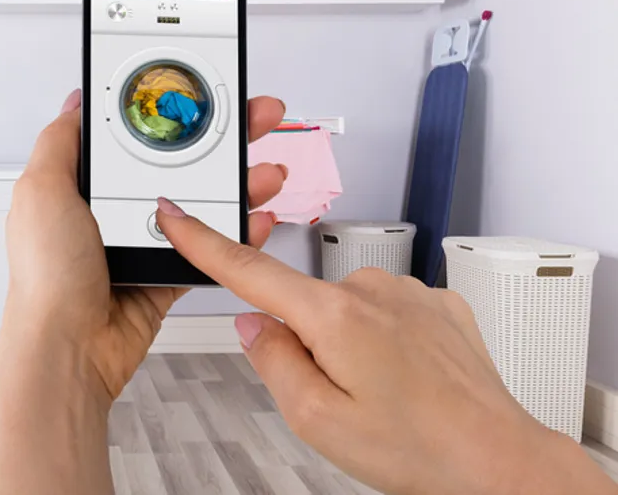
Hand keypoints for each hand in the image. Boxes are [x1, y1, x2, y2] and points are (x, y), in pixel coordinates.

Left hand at [2, 88, 286, 401]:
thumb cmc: (47, 277)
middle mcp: (114, 209)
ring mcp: (144, 240)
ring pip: (201, 202)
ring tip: (265, 170)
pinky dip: (236, 232)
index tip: (202, 96)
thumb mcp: (40, 191)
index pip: (134, 136)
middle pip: (178, 163)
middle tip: (253, 120)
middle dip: (221, 141)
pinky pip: (210, 246)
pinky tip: (255, 216)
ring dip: (239, 184)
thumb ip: (60, 142)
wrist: (70, 348)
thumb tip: (75, 102)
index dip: (170, 113)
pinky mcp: (167, 271)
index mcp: (83, 185)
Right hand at [155, 208, 617, 494]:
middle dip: (305, 342)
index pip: (248, 270)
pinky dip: (382, 340)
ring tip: (384, 393)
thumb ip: (271, 361)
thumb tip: (253, 322)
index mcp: (333, 314)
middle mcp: (371, 288)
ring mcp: (408, 292)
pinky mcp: (436, 301)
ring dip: (347, 342)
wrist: (498, 459)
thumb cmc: (417, 447)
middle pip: (302, 303)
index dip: (203, 242)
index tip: (176, 215)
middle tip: (343, 394)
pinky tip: (407, 378)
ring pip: (345, 309)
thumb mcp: (316, 419)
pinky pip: (385, 312)